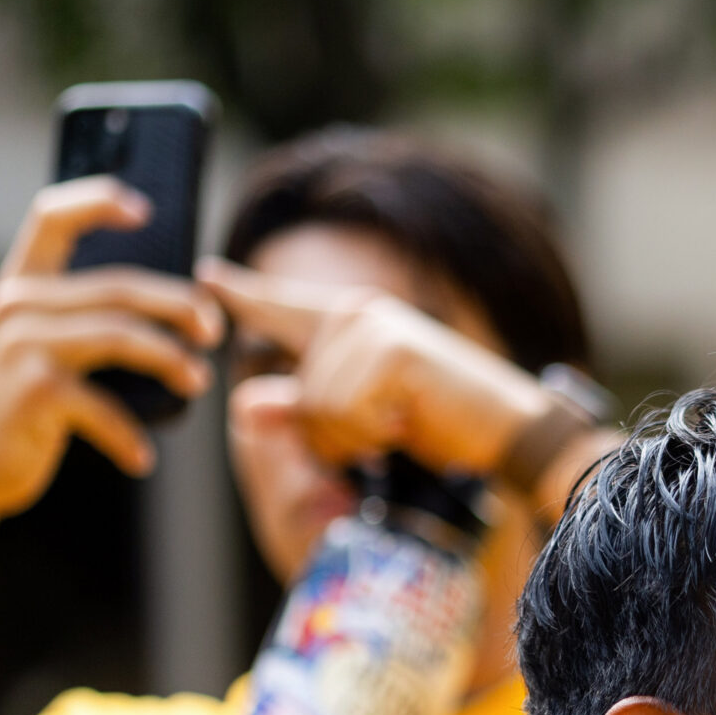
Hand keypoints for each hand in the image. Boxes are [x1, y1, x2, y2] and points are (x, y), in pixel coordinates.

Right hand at [0, 179, 221, 521]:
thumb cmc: (15, 414)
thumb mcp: (37, 353)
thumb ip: (79, 321)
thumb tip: (170, 310)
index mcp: (18, 286)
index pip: (52, 217)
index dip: (98, 201)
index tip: (145, 210)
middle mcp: (15, 305)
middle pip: (119, 286)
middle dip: (179, 305)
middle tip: (215, 330)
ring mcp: (21, 346)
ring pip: (122, 334)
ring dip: (172, 360)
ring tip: (198, 381)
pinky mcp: (32, 391)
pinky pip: (104, 405)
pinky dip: (129, 436)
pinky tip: (142, 457)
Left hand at [199, 256, 548, 476]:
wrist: (508, 431)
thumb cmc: (439, 426)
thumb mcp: (359, 424)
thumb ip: (302, 412)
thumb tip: (245, 402)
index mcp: (347, 321)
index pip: (282, 307)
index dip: (243, 294)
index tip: (207, 276)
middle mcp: (355, 313)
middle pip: (299, 395)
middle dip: (333, 435)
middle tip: (388, 431)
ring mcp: (374, 327)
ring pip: (319, 407)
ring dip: (356, 438)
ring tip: (401, 427)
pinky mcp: (392, 351)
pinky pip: (346, 412)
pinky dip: (374, 435)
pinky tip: (409, 426)